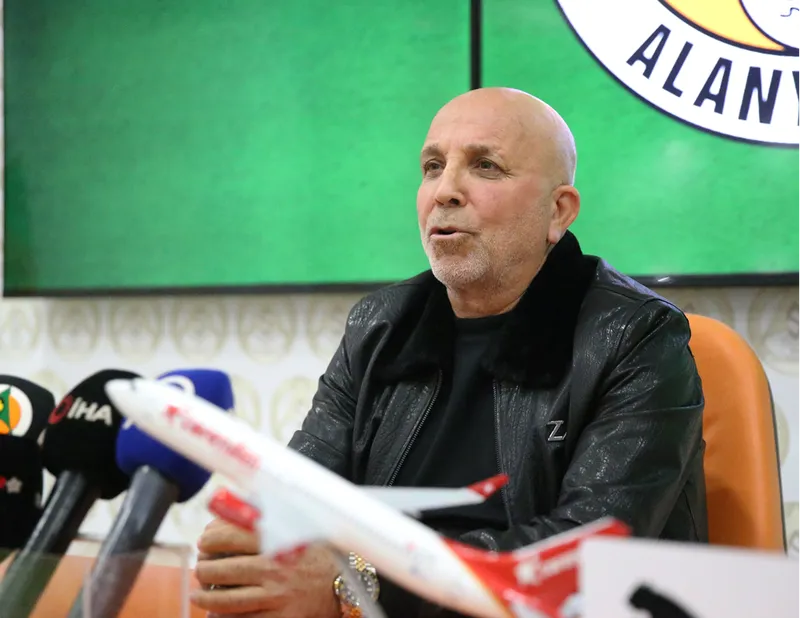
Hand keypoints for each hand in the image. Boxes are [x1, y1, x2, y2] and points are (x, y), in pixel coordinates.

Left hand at [191, 518, 340, 616]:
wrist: (344, 585)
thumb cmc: (318, 554)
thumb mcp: (299, 525)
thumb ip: (270, 514)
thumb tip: (235, 502)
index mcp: (278, 541)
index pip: (231, 536)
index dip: (211, 537)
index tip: (205, 540)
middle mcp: (275, 568)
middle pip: (223, 568)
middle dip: (205, 567)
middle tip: (202, 565)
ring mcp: (276, 595)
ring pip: (226, 599)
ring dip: (206, 595)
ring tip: (199, 592)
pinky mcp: (279, 617)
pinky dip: (222, 616)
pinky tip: (214, 611)